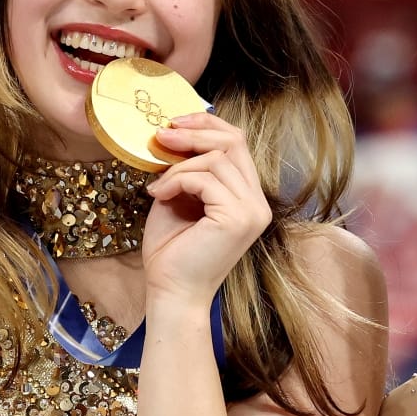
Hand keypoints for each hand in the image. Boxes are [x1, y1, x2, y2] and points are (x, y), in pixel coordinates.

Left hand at [141, 112, 270, 311]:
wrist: (170, 292)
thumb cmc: (171, 250)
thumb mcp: (179, 197)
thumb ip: (188, 168)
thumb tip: (175, 132)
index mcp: (248, 197)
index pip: (237, 143)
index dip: (207, 124)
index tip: (174, 123)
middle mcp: (258, 203)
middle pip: (235, 141)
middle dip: (194, 132)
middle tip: (161, 135)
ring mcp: (252, 211)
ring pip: (217, 158)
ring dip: (179, 166)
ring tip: (158, 186)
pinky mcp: (238, 218)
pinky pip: (206, 179)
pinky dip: (177, 180)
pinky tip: (159, 195)